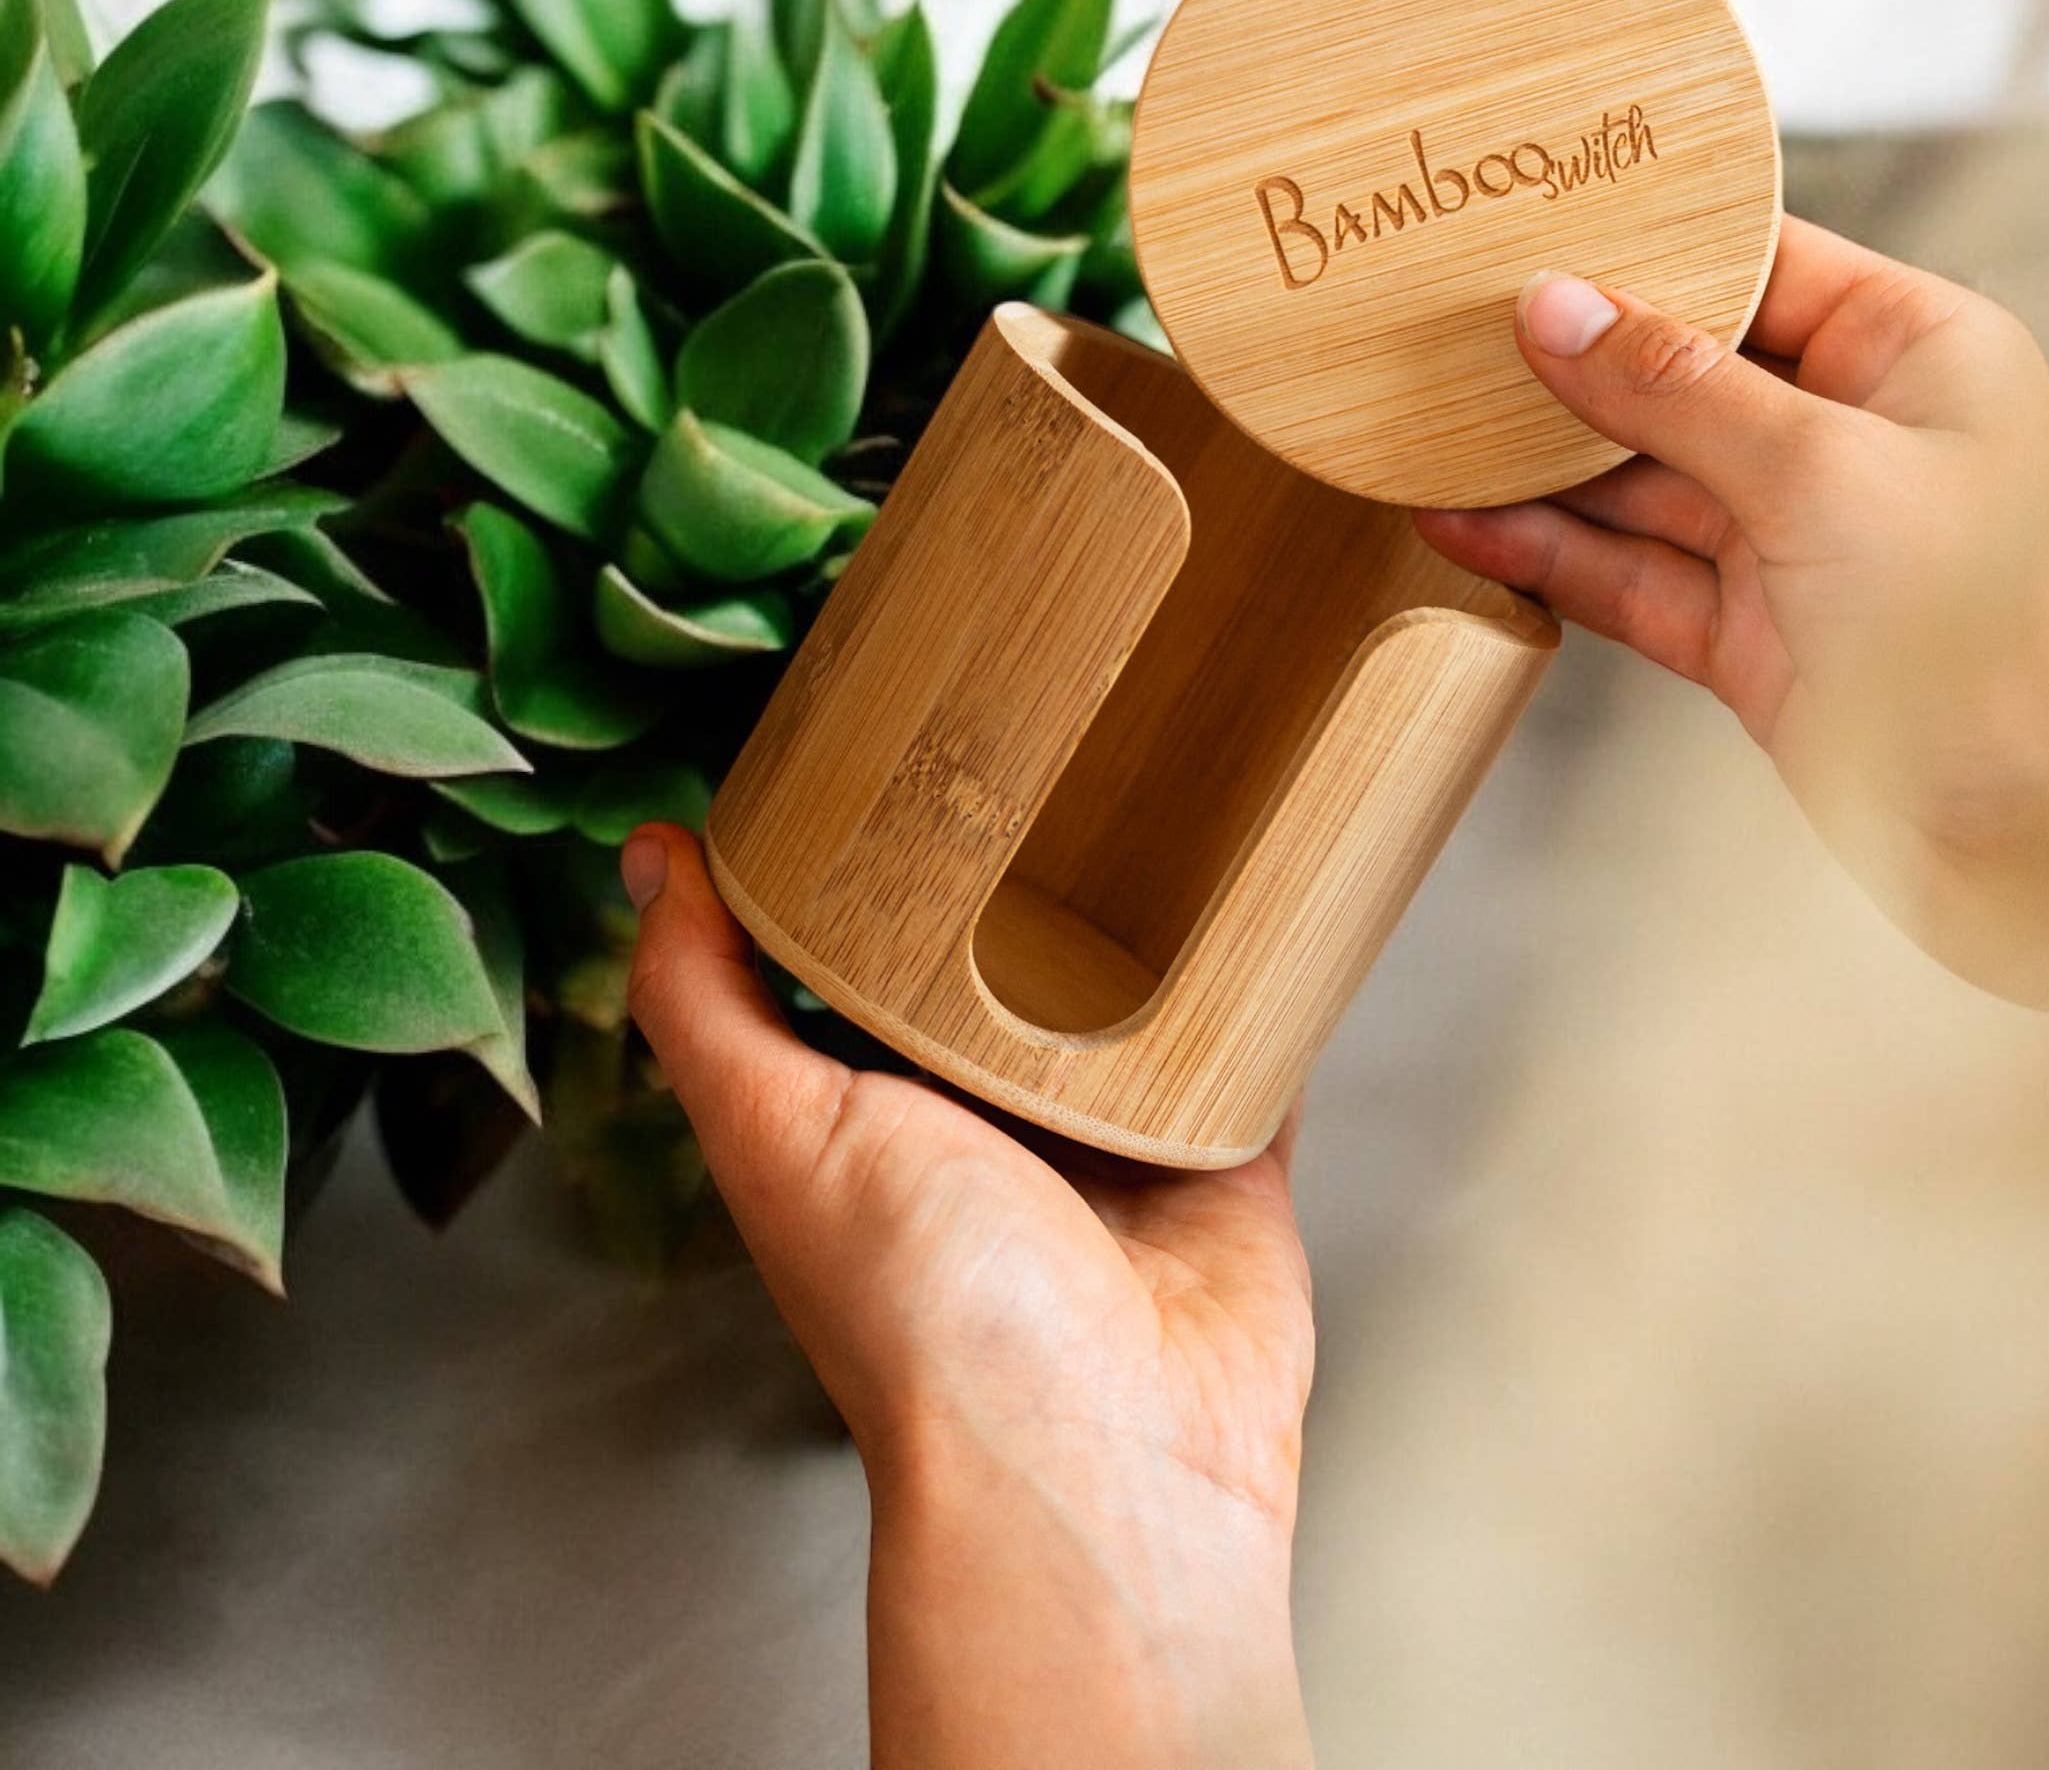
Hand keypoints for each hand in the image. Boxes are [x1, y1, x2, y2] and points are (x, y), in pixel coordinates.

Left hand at [620, 822, 1314, 1769]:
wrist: (1107, 1460)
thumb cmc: (929, 1323)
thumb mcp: (781, 1134)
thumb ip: (707, 1000)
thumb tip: (650, 858)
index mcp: (877, 1111)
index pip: (866, 951)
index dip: (872, 852)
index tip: (890, 737)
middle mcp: (992, 1121)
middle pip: (1009, 958)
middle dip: (1026, 858)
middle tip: (1048, 717)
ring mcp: (1117, 1136)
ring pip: (1136, 984)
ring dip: (1151, 901)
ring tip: (1164, 769)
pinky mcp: (1225, 1153)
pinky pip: (1251, 1037)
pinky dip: (1263, 973)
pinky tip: (1269, 885)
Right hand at [1417, 221, 2048, 1120]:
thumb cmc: (2017, 639)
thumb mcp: (1829, 473)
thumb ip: (1679, 392)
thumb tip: (1558, 312)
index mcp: (1914, 353)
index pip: (1757, 263)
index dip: (1644, 242)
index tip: (1527, 222)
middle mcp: (1854, 438)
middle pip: (1681, 371)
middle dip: (1570, 355)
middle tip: (1444, 323)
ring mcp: (1799, 546)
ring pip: (1640, 481)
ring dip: (1539, 461)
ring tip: (1424, 421)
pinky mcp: (1756, 642)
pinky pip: (1632, 579)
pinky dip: (1551, 557)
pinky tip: (1470, 527)